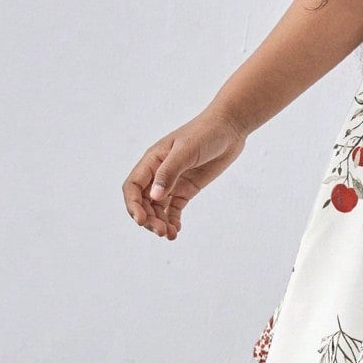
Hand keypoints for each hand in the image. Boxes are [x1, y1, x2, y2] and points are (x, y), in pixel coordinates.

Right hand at [122, 105, 247, 239]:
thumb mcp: (186, 151)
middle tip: (161, 231)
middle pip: (143, 202)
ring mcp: (173, 181)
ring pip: (158, 208)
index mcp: (152, 161)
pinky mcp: (187, 188)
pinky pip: (174, 208)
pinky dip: (172, 220)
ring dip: (160, 222)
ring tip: (170, 235)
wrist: (229, 128)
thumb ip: (169, 172)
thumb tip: (154, 196)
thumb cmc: (206, 133)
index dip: (133, 205)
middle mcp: (158, 173)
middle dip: (149, 218)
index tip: (142, 221)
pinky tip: (176, 231)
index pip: (132, 187)